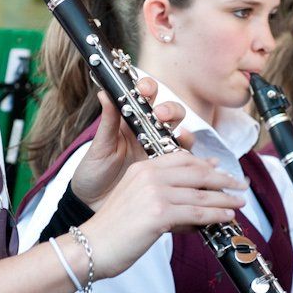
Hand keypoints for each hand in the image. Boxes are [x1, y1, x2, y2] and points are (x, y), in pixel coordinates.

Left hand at [69, 79, 188, 208]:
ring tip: (180, 137)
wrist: (94, 205)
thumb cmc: (93, 173)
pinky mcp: (169, 172)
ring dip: (184, 133)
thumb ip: (107, 122)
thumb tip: (104, 93)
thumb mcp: (99, 148)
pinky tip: (199, 162)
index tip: (143, 89)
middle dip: (170, 110)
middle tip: (161, 115)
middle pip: (170, 113)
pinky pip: (187, 164)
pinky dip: (196, 161)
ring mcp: (161, 152)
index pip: (145, 98)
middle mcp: (149, 134)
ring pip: (182, 135)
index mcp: (131, 122)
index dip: (149, 88)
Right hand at [80, 152, 243, 276]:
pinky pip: (198, 212)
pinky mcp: (160, 213)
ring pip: (201, 194)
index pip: (182, 160)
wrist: (91, 248)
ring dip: (225, 199)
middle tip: (240, 185)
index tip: (221, 170)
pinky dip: (216, 215)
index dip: (206, 165)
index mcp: (143, 169)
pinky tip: (227, 217)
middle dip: (223, 179)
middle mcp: (149, 175)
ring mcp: (155, 193)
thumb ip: (163, 197)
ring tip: (240, 203)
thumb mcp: (137, 203)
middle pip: (196, 173)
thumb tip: (194, 204)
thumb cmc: (113, 231)